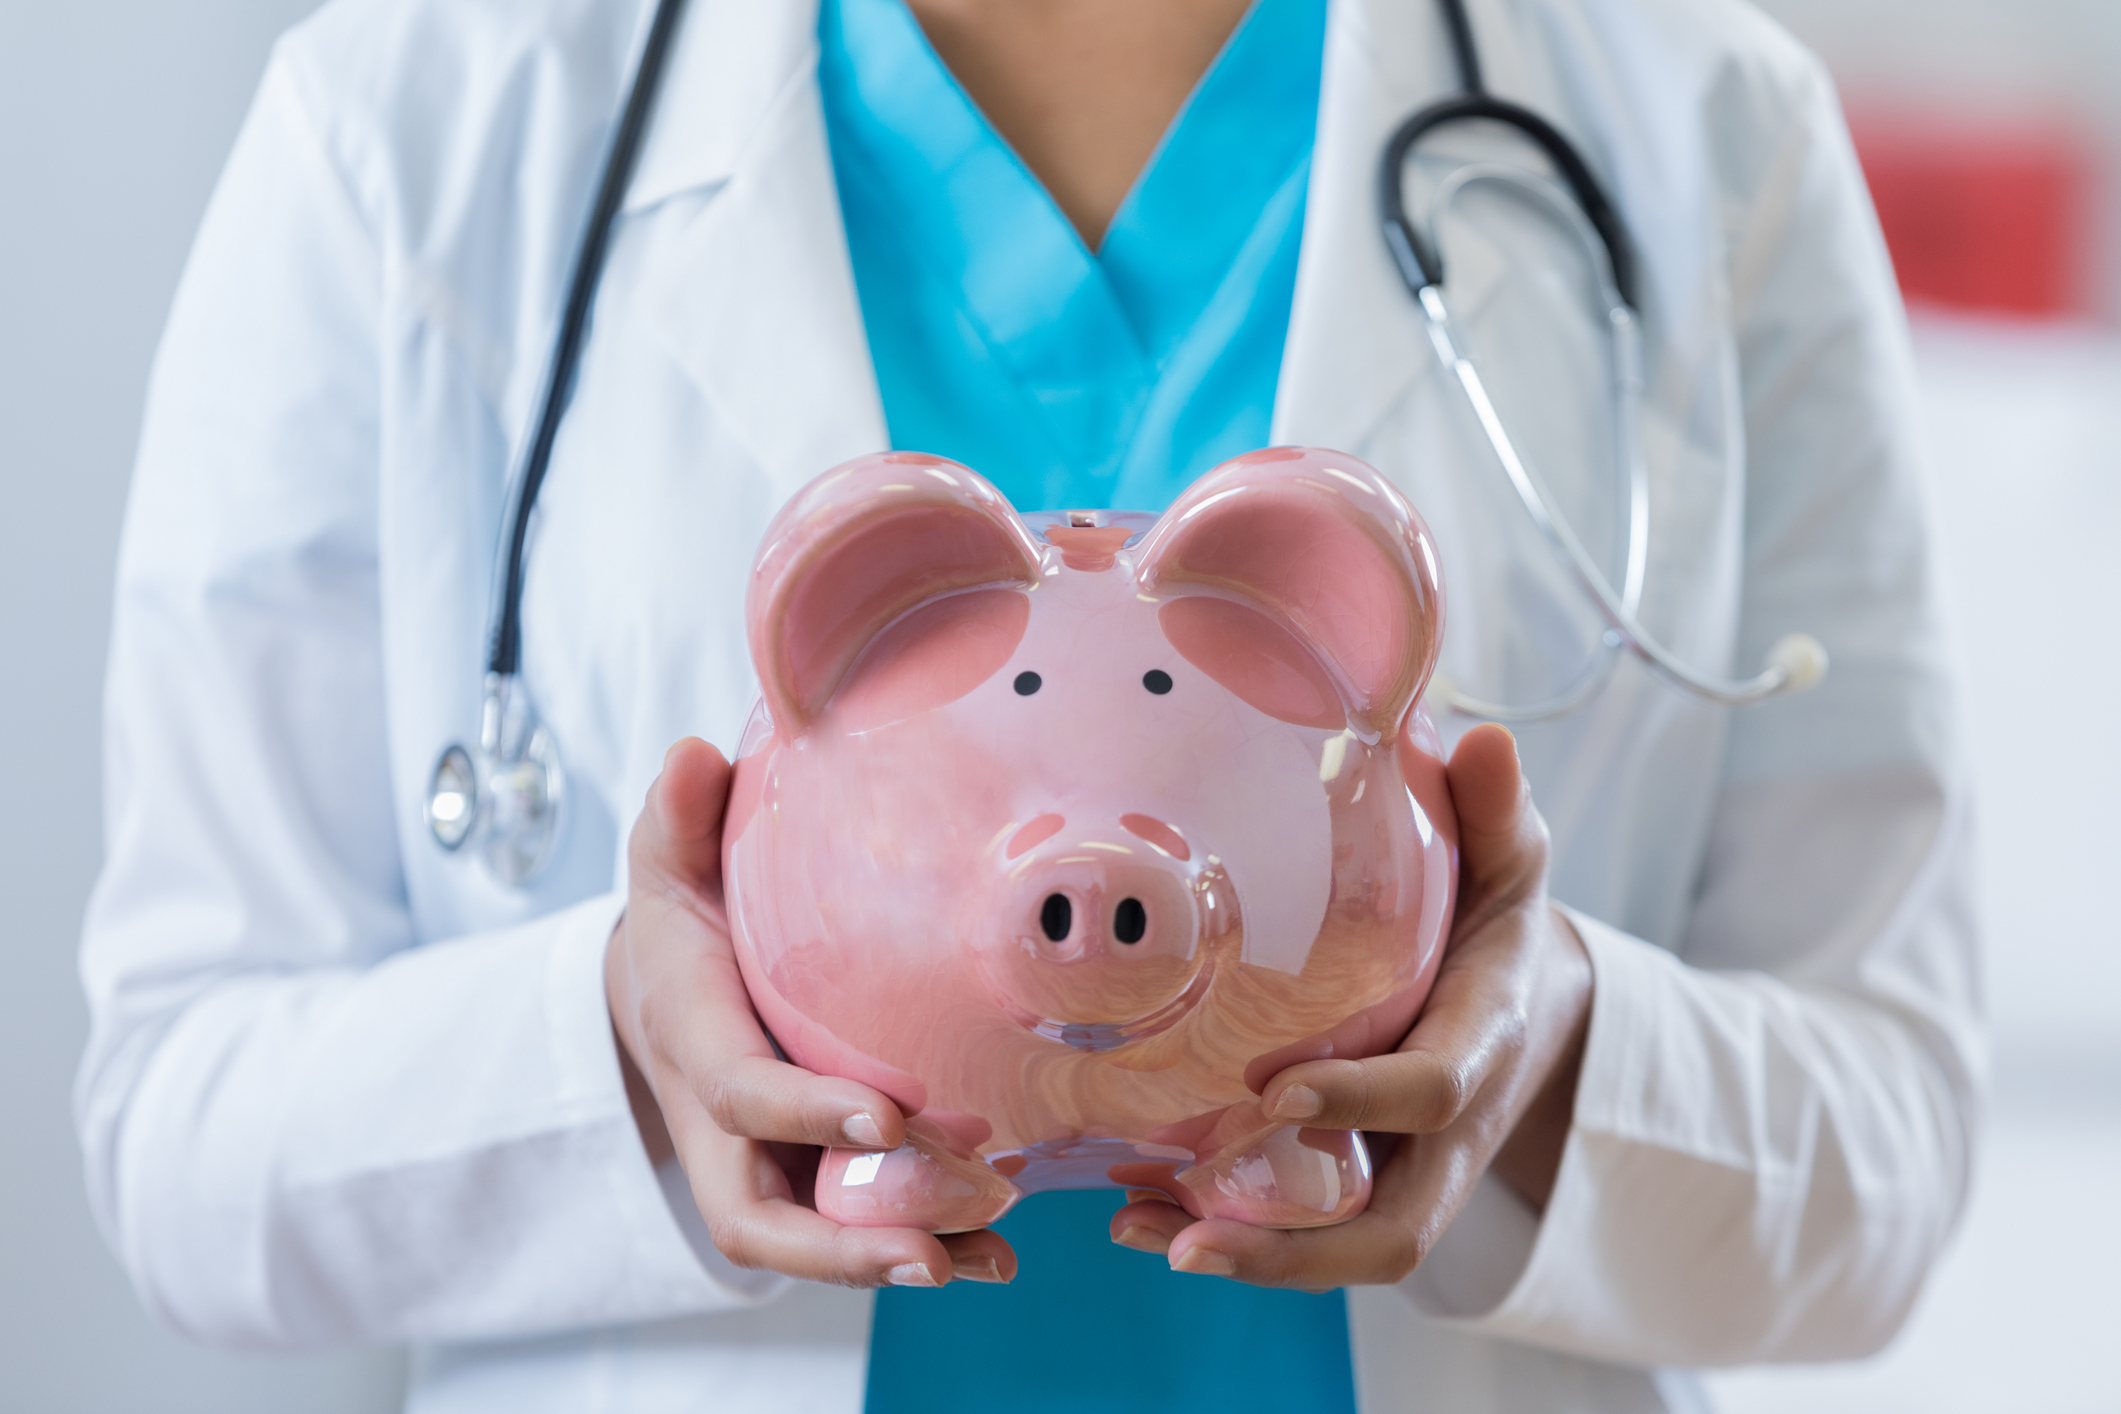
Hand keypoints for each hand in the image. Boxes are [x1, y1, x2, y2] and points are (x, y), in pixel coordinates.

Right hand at [606, 738, 1016, 1287]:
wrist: (670, 983)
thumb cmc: (685, 914)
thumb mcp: (670, 858)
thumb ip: (680, 815)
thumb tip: (694, 756)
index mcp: (694, 1039)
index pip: (740, 1094)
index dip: (805, 1115)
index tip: (887, 1118)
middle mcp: (720, 1125)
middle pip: (760, 1215)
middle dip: (841, 1244)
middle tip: (935, 1245)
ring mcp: (764, 1161)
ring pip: (812, 1241)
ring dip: (894, 1258)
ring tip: (991, 1257)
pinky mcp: (810, 1176)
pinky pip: (855, 1231)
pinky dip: (923, 1249)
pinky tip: (997, 1258)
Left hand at [1108, 722, 1591, 1287]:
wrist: (1528, 1007)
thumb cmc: (1499, 927)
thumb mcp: (1511, 864)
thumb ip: (1497, 810)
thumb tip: (1484, 737)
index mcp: (1482, 1045)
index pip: (1433, 1091)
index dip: (1364, 1101)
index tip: (1280, 1091)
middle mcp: (1445, 1135)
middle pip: (1388, 1230)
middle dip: (1294, 1249)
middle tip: (1191, 1238)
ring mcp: (1402, 1172)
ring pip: (1337, 1249)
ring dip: (1243, 1254)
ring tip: (1137, 1228)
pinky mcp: (1356, 1184)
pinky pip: (1301, 1231)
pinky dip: (1223, 1230)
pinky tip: (1134, 1212)